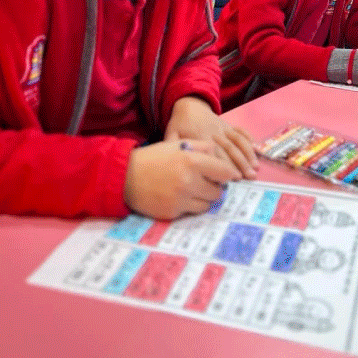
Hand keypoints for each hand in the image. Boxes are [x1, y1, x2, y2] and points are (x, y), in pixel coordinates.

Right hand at [124, 139, 241, 218]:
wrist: (126, 176)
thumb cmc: (154, 157)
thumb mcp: (177, 144)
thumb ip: (202, 147)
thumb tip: (219, 157)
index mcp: (192, 161)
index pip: (224, 172)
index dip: (229, 174)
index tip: (231, 176)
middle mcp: (189, 182)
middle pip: (218, 192)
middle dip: (215, 187)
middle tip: (207, 182)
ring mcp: (181, 200)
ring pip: (207, 205)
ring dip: (203, 198)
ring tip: (194, 190)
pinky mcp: (172, 213)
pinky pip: (191, 212)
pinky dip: (189, 205)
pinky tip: (179, 196)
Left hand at [165, 96, 258, 178]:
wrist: (189, 104)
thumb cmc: (180, 123)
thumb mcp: (172, 134)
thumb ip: (174, 148)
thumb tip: (175, 165)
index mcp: (201, 137)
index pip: (215, 153)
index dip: (225, 165)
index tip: (234, 178)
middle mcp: (215, 133)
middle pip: (230, 149)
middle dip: (241, 163)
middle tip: (250, 177)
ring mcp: (223, 128)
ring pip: (238, 141)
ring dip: (248, 154)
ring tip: (255, 167)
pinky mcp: (228, 125)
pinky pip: (240, 131)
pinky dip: (248, 139)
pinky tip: (256, 149)